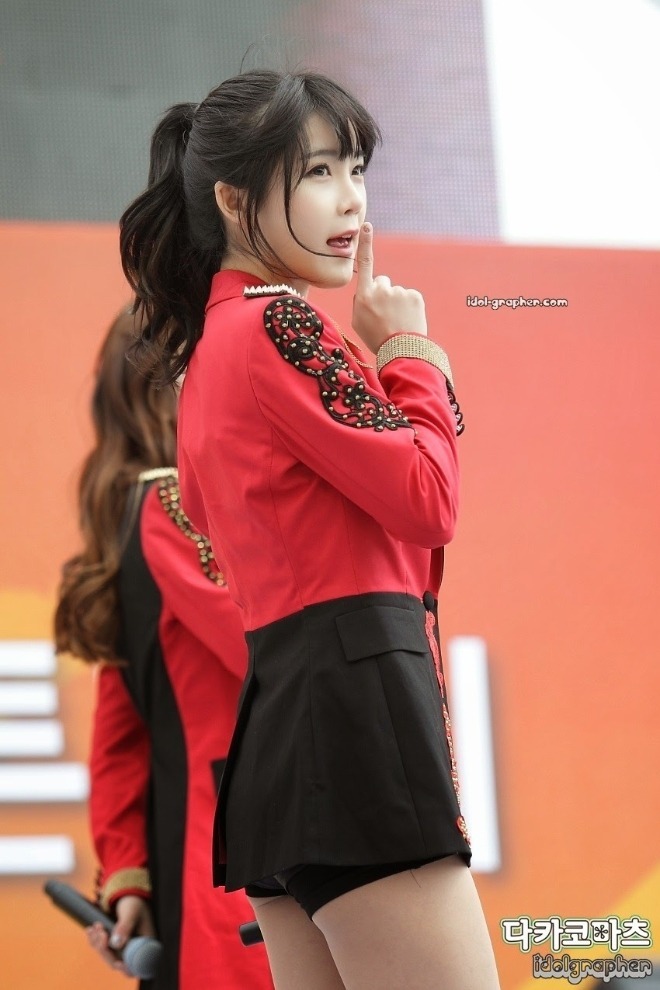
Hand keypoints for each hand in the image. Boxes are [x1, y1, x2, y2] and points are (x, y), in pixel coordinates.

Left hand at [85, 895, 155, 976]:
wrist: (128, 895)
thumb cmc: (134, 902)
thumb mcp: (131, 911)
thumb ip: (125, 926)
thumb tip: (115, 944)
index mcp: (145, 944)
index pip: (137, 964)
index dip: (127, 968)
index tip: (117, 963)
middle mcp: (134, 949)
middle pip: (118, 961)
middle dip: (105, 950)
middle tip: (100, 931)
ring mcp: (123, 948)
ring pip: (108, 956)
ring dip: (98, 944)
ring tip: (95, 927)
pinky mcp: (114, 944)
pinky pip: (103, 948)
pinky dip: (95, 940)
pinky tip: (90, 930)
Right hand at [352, 223, 427, 351]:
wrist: (401, 351)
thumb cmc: (376, 338)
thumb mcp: (358, 322)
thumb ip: (360, 302)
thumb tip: (366, 291)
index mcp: (364, 296)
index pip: (365, 264)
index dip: (366, 244)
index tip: (367, 226)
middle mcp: (381, 289)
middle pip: (383, 282)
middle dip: (384, 294)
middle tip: (386, 315)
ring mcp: (399, 292)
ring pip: (397, 292)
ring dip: (398, 304)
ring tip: (398, 322)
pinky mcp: (415, 296)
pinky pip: (410, 297)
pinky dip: (410, 307)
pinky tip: (407, 320)